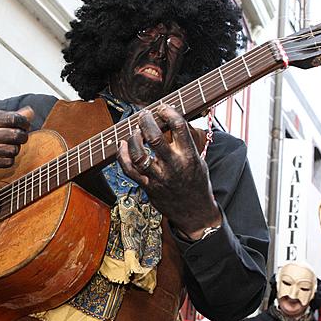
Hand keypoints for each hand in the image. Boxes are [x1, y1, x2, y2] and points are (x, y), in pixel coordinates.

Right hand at [0, 107, 33, 173]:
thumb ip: (8, 115)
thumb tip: (30, 112)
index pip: (14, 118)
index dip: (24, 122)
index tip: (24, 124)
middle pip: (17, 135)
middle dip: (23, 135)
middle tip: (20, 135)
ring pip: (14, 150)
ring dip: (15, 148)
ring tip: (9, 144)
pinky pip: (8, 162)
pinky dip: (9, 158)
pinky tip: (3, 154)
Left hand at [117, 104, 220, 238]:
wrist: (194, 212)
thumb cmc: (196, 182)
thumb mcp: (198, 159)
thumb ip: (184, 142)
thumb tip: (170, 120)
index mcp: (189, 156)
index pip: (179, 126)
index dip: (168, 112)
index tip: (163, 108)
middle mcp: (173, 166)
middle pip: (154, 138)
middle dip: (146, 121)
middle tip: (144, 114)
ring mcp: (159, 178)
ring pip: (138, 155)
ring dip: (133, 138)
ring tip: (135, 131)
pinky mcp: (148, 187)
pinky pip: (129, 170)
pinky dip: (122, 155)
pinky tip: (123, 145)